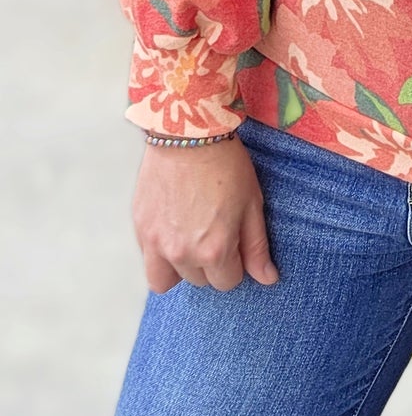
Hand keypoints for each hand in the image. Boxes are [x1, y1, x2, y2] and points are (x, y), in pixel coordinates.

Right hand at [131, 134, 279, 292]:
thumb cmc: (226, 165)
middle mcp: (182, 254)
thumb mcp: (251, 203)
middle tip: (214, 230)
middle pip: (199, 281)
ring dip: (181, 266)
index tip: (234, 241)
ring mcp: (156, 243)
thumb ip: (257, 247)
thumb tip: (268, 279)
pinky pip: (149, 260)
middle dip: (210, 263)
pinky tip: (174, 226)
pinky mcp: (140, 229)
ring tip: (191, 237)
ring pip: (167, 279)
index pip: (227, 282)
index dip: (235, 264)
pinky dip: (160, 253)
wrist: (188, 133)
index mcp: (214, 250)